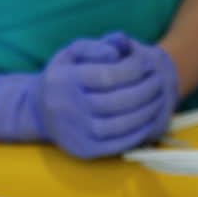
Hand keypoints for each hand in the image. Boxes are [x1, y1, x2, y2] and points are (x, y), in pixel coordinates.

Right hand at [0, 33, 178, 158]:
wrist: (39, 112)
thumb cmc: (64, 77)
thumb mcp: (72, 53)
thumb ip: (96, 46)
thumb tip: (120, 50)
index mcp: (64, 80)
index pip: (108, 75)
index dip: (133, 70)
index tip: (146, 65)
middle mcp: (67, 107)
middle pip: (117, 102)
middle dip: (144, 91)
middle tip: (158, 82)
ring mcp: (75, 132)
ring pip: (119, 125)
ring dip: (145, 113)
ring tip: (158, 100)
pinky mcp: (83, 150)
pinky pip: (116, 144)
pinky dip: (137, 133)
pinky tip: (148, 121)